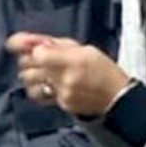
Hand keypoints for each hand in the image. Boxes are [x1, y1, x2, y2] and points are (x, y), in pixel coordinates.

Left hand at [7, 32, 128, 116]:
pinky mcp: (60, 105)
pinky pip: (39, 95)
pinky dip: (39, 88)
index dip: (30, 49)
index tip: (29, 47)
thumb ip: (56, 45)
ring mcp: (61, 94)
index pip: (38, 55)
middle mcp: (65, 78)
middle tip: (34, 58)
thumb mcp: (83, 48)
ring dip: (30, 76)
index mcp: (73, 60)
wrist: (118, 96)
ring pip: (29, 84)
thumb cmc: (101, 67)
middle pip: (28, 69)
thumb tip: (31, 41)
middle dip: (27, 61)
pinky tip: (47, 84)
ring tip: (40, 72)